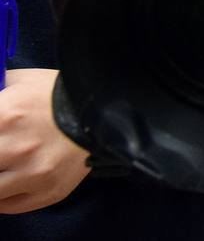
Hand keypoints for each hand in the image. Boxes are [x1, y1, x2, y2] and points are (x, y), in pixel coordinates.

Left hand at [0, 69, 89, 213]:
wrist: (107, 108)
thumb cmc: (58, 92)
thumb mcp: (19, 81)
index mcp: (4, 116)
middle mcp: (14, 149)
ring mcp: (31, 175)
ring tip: (3, 166)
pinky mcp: (47, 192)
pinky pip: (6, 207)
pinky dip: (1, 197)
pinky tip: (7, 180)